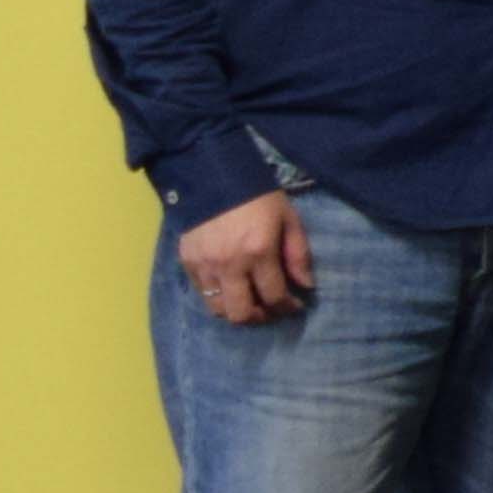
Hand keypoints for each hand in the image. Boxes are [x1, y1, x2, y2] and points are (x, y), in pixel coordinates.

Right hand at [176, 189, 314, 325]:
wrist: (212, 176)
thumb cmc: (259, 197)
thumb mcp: (288, 220)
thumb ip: (298, 255)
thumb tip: (306, 286)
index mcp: (258, 252)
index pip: (273, 297)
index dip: (287, 307)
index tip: (295, 304)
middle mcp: (229, 264)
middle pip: (241, 313)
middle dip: (260, 317)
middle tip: (270, 308)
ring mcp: (204, 265)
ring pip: (217, 308)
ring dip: (236, 309)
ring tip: (249, 300)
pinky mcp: (186, 261)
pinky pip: (201, 292)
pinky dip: (217, 295)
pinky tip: (230, 285)